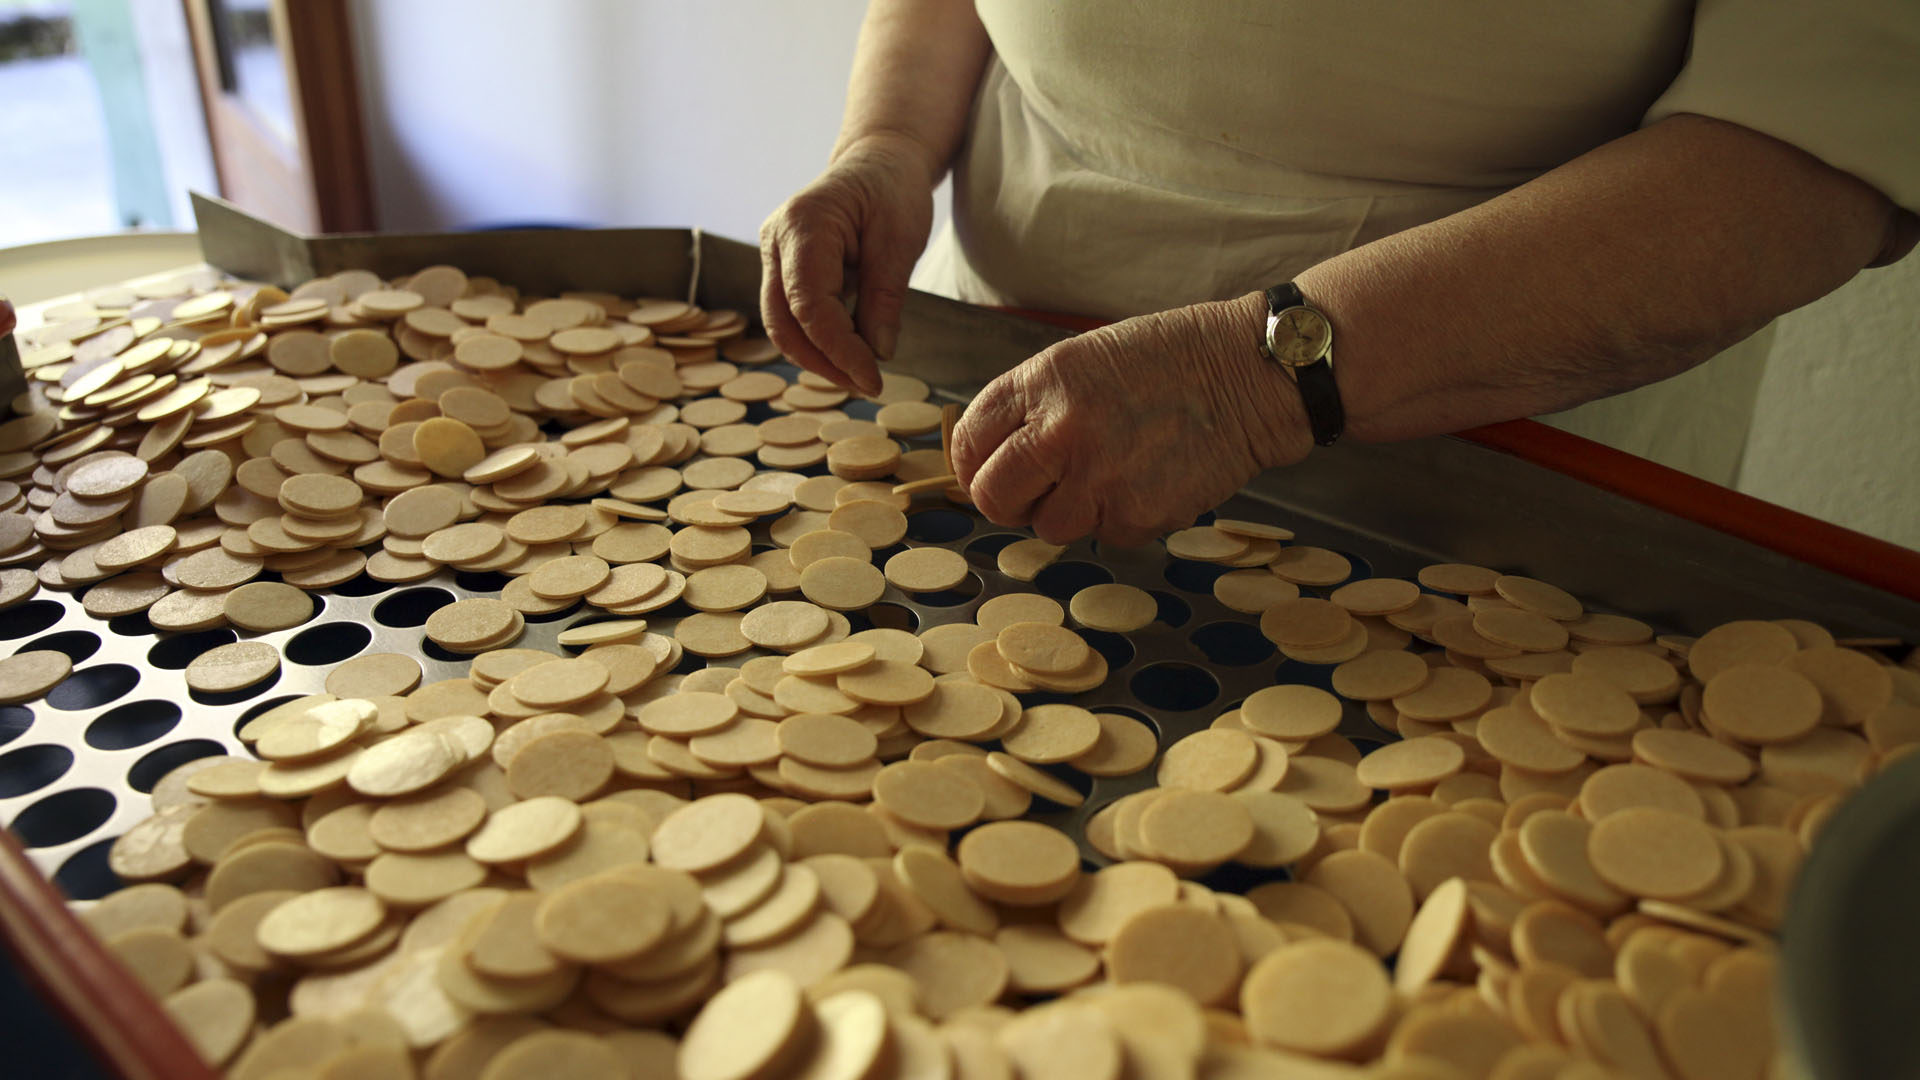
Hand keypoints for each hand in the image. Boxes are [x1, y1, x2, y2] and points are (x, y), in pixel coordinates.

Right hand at [760, 135, 936, 395]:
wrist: (879, 161)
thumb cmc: (892, 191)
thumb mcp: (901, 241)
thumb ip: (885, 298)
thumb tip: (878, 354)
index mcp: (803, 225)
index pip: (811, 306)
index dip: (839, 350)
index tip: (873, 379)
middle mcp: (775, 239)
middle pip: (784, 322)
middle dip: (824, 362)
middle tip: (867, 385)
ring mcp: (772, 253)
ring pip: (781, 324)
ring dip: (818, 357)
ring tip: (860, 374)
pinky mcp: (781, 267)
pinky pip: (790, 314)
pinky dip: (816, 339)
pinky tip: (849, 353)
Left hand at [951, 292, 1314, 547]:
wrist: (1250, 374)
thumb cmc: (1169, 361)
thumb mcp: (1083, 360)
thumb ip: (1031, 406)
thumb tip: (989, 461)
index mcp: (1043, 382)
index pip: (969, 441)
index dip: (972, 464)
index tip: (986, 471)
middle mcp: (1062, 430)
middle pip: (993, 497)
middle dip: (1008, 501)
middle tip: (1033, 493)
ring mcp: (1099, 477)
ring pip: (1049, 526)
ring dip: (1072, 509)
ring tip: (1111, 471)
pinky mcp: (1137, 514)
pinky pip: (1105, 534)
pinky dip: (1121, 516)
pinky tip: (1149, 477)